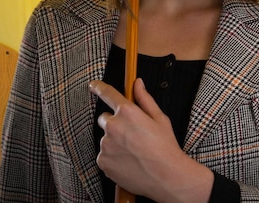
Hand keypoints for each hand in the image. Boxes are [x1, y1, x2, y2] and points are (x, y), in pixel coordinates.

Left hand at [90, 78, 213, 201]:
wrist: (165, 176)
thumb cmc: (165, 147)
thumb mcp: (159, 118)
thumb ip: (145, 99)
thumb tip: (138, 83)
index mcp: (128, 112)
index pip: (108, 94)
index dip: (99, 87)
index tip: (93, 85)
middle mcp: (113, 126)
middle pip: (105, 118)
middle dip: (115, 123)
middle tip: (131, 134)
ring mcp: (106, 145)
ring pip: (106, 138)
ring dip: (115, 142)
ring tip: (133, 151)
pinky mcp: (102, 161)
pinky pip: (104, 154)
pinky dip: (113, 157)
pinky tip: (128, 160)